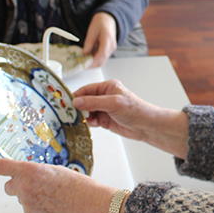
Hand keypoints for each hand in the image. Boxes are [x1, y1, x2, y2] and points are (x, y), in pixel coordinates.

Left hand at [0, 158, 116, 212]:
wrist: (88, 206)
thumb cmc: (78, 186)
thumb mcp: (56, 170)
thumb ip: (38, 173)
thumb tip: (32, 178)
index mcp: (30, 171)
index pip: (1, 167)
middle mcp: (24, 187)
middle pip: (9, 186)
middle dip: (18, 184)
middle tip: (35, 184)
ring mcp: (27, 205)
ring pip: (22, 199)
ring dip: (31, 197)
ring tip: (53, 196)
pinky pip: (31, 210)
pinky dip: (39, 208)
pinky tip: (54, 205)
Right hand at [73, 80, 188, 159]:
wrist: (146, 126)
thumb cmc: (136, 110)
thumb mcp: (113, 103)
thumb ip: (94, 102)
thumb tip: (77, 101)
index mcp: (108, 87)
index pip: (87, 89)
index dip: (77, 95)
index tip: (66, 102)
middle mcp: (105, 96)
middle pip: (85, 100)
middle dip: (78, 107)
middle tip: (68, 113)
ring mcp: (105, 109)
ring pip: (87, 111)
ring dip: (82, 116)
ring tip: (77, 120)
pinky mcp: (105, 120)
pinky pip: (92, 120)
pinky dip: (88, 122)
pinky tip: (86, 125)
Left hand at [82, 12, 117, 67]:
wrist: (108, 19)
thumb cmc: (100, 23)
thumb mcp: (92, 31)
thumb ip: (89, 43)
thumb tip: (84, 54)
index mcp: (108, 39)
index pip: (101, 54)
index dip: (93, 62)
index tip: (84, 65)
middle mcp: (112, 46)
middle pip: (102, 61)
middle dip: (91, 65)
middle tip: (81, 65)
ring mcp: (111, 49)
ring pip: (102, 61)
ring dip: (93, 62)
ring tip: (83, 60)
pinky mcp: (109, 50)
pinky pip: (102, 58)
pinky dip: (95, 59)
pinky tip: (88, 56)